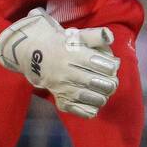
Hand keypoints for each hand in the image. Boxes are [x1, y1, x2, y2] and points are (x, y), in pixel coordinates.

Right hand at [0, 8, 120, 118]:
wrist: (35, 56)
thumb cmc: (63, 45)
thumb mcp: (78, 35)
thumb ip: (96, 35)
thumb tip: (109, 37)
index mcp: (73, 55)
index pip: (102, 66)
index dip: (111, 67)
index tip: (111, 65)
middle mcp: (66, 72)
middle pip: (99, 83)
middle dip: (110, 83)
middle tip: (110, 80)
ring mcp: (62, 88)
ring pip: (92, 98)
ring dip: (103, 96)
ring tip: (103, 91)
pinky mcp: (60, 100)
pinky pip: (80, 110)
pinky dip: (91, 109)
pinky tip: (93, 102)